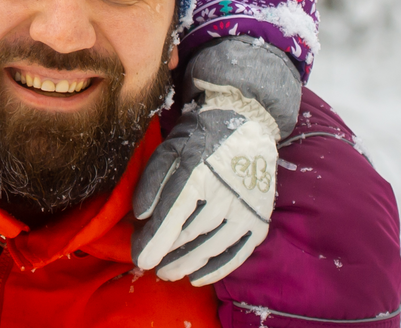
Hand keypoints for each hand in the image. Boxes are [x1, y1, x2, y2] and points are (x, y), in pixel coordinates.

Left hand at [131, 83, 279, 284]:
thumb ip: (152, 181)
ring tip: (169, 272)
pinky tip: (198, 277)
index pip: (171, 216)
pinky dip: (216, 269)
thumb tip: (141, 216)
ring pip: (211, 247)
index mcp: (197, 173)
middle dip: (166, 254)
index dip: (154, 242)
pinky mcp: (259, 219)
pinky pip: (237, 253)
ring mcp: (245, 208)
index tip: (141, 260)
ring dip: (187, 264)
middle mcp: (223, 193)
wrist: (246, 124)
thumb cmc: (201, 137)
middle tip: (151, 266)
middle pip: (189, 235)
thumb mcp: (170, 149)